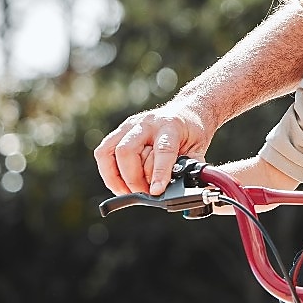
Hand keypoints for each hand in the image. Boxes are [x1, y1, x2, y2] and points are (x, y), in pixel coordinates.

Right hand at [94, 104, 212, 195]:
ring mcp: (130, 125)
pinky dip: (108, 173)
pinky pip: (103, 152)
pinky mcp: (120, 131)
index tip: (156, 191)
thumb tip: (184, 189)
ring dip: (115, 178)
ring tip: (128, 192)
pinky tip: (120, 184)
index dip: (158, 172)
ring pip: (108, 151)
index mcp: (170, 125)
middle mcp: (147, 123)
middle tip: (143, 193)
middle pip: (127, 150)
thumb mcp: (199, 148)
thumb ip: (191, 168)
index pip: (162, 150)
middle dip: (132, 178)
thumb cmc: (192, 130)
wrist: (187, 109)